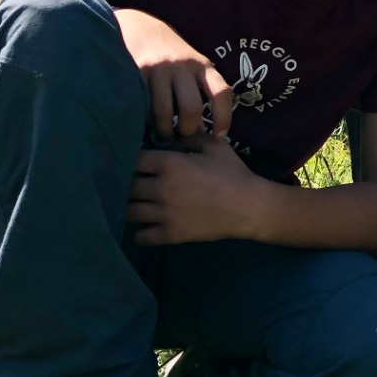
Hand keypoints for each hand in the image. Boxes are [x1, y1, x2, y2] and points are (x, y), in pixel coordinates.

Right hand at [115, 9, 232, 138]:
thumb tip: (203, 131)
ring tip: (162, 132)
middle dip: (187, 129)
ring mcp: (158, 69)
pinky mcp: (136, 72)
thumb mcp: (191, 65)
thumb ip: (199, 90)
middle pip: (191, 108)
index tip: (219, 135)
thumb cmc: (170, 54)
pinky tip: (145, 122)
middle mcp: (182, 65)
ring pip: (164, 112)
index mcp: (202, 65)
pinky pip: (142, 106)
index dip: (224, 118)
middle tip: (181, 134)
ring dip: (164, 130)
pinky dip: (144, 120)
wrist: (138, 27)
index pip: (221, 92)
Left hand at [127, 136, 262, 244]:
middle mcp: (160, 188)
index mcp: (169, 163)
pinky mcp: (170, 234)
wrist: (249, 207)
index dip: (134, 161)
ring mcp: (163, 213)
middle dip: (129, 185)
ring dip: (131, 208)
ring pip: (129, 212)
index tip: (141, 164)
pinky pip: (141, 236)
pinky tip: (146, 227)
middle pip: (127, 187)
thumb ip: (189, 139)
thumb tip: (170, 142)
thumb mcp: (215, 146)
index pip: (134, 160)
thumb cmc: (233, 173)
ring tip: (138, 207)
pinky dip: (140, 233)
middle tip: (137, 187)